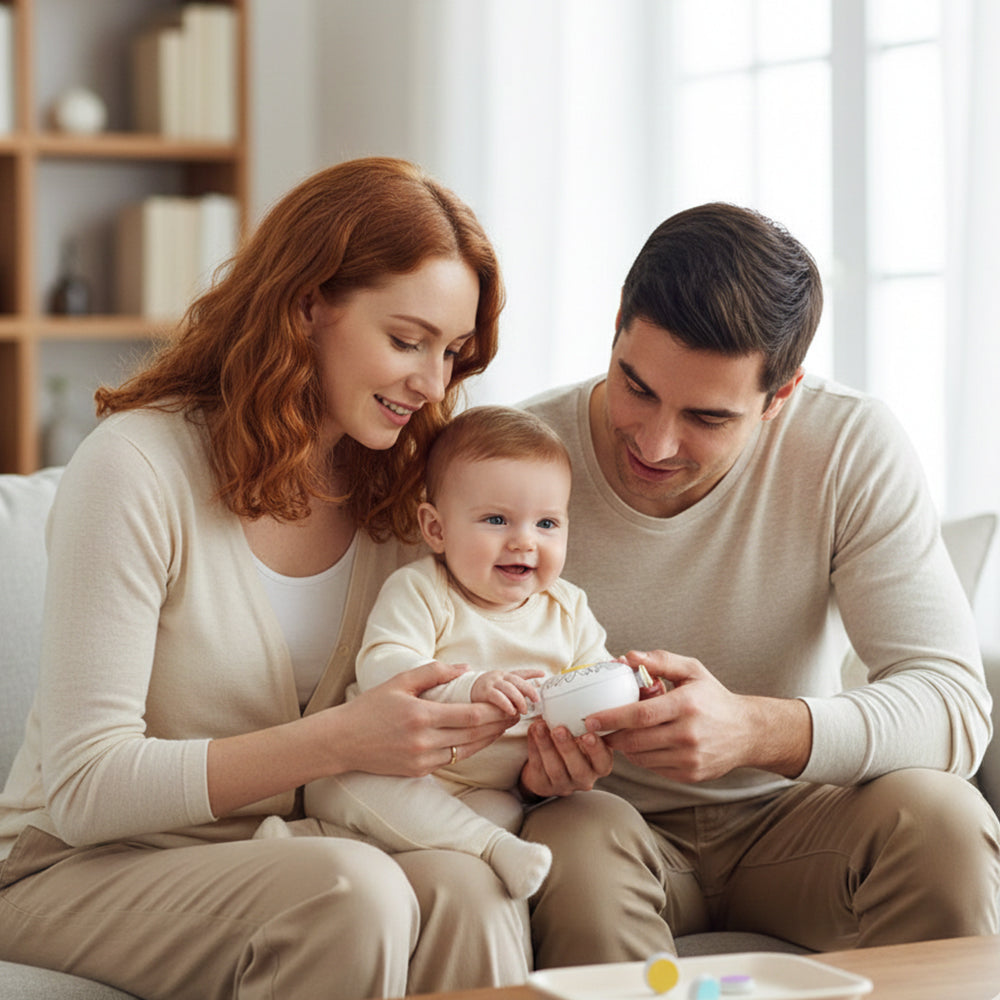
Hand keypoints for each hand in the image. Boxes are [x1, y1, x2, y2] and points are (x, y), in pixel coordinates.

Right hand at [332, 660, 516, 776]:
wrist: (342, 741)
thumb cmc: (370, 708)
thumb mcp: (399, 682)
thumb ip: (433, 672)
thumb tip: (464, 668)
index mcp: (421, 716)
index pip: (469, 716)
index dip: (494, 711)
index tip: (510, 703)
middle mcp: (424, 741)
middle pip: (474, 735)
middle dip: (498, 724)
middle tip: (516, 714)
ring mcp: (422, 760)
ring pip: (467, 751)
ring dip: (488, 739)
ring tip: (504, 726)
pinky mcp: (419, 772)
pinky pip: (452, 760)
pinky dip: (469, 749)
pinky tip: (480, 739)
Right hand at [470, 668, 545, 714]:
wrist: (461, 692)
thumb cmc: (482, 693)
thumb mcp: (498, 690)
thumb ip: (511, 693)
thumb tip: (527, 701)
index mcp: (504, 675)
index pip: (520, 673)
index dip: (532, 673)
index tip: (543, 674)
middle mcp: (499, 676)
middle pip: (519, 681)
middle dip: (529, 690)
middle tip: (536, 700)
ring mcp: (491, 682)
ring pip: (510, 689)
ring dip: (519, 700)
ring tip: (524, 710)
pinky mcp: (484, 691)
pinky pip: (498, 697)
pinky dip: (506, 704)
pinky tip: (511, 711)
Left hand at [518, 718, 614, 798]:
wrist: (550, 763)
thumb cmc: (573, 742)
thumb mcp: (583, 733)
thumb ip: (584, 722)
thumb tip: (577, 695)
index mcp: (599, 764)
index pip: (603, 761)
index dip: (596, 749)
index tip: (587, 734)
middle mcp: (585, 777)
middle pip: (579, 768)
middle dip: (568, 747)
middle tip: (559, 729)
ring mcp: (564, 784)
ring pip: (556, 769)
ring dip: (547, 746)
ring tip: (540, 727)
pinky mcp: (544, 785)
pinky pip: (539, 767)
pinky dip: (534, 747)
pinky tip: (533, 731)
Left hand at [583, 650, 811, 782]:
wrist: (747, 732)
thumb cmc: (713, 697)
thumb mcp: (691, 670)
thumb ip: (659, 660)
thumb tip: (626, 657)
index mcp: (686, 705)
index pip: (640, 715)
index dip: (611, 717)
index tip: (590, 718)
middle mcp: (688, 734)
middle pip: (635, 740)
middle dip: (611, 735)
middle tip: (597, 727)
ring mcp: (690, 758)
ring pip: (641, 757)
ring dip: (624, 747)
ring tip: (621, 733)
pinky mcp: (690, 775)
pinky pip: (653, 768)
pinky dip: (642, 757)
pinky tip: (643, 744)